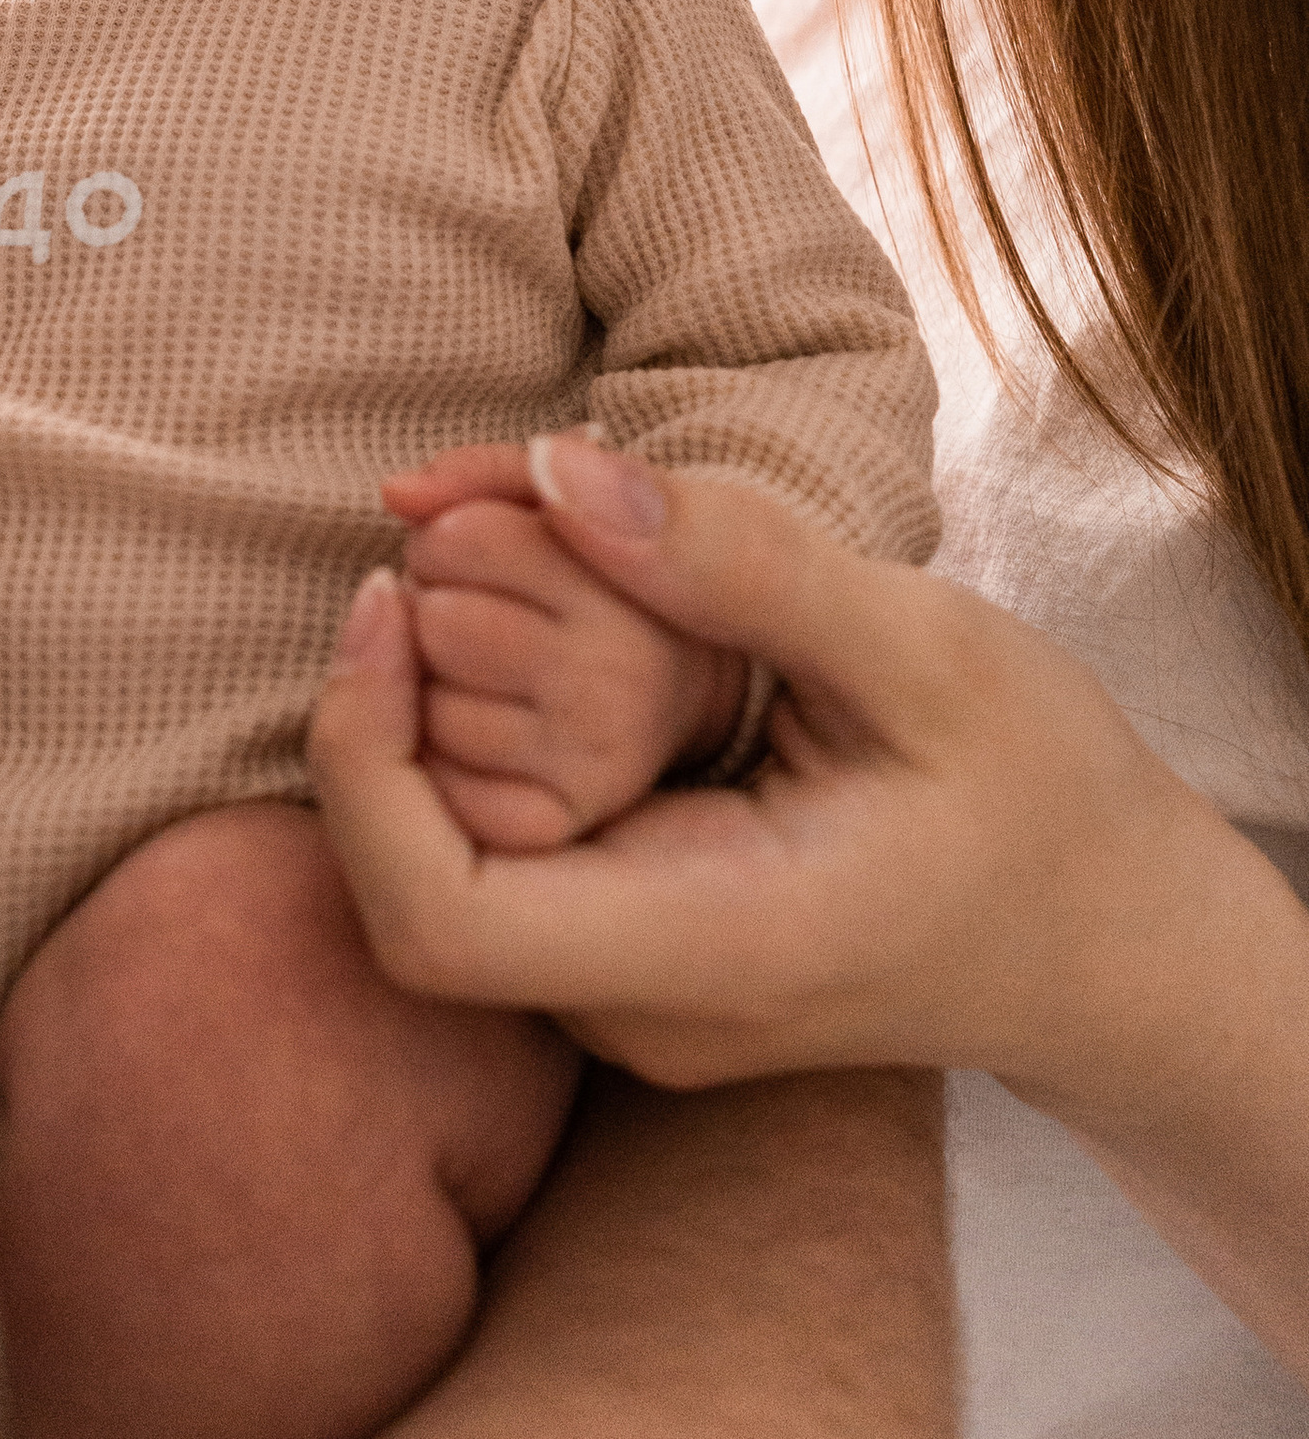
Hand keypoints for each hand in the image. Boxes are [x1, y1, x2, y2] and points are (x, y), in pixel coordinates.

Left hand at [314, 434, 1241, 1101]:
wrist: (1114, 938)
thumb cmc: (1043, 792)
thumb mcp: (925, 646)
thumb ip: (736, 561)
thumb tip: (557, 470)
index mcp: (712, 947)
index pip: (434, 922)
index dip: (363, 757)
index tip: (386, 594)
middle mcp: (644, 1006)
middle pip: (411, 884)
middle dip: (386, 703)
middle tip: (428, 532)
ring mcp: (633, 998)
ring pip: (448, 862)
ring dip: (430, 704)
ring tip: (483, 547)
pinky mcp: (635, 958)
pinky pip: (508, 851)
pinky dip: (486, 731)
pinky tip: (532, 617)